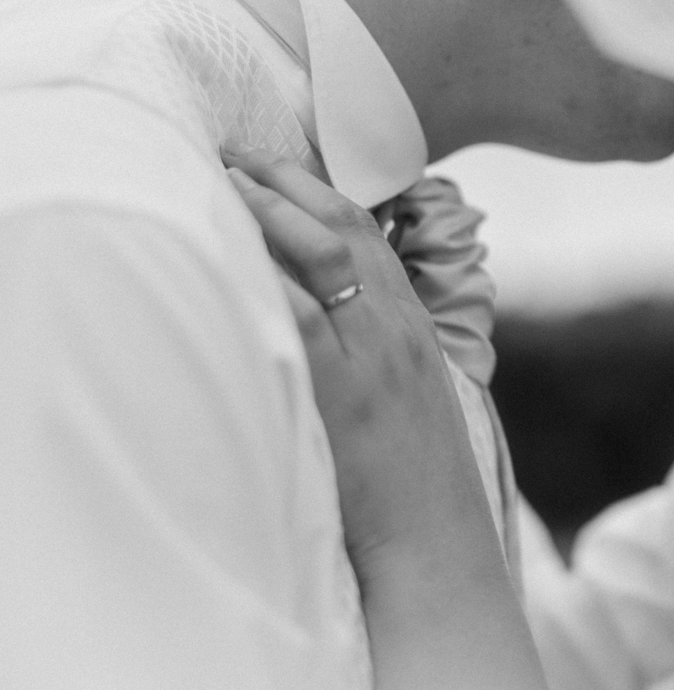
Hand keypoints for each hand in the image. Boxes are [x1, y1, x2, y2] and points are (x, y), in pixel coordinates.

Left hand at [223, 146, 552, 689]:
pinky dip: (264, 276)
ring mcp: (374, 355)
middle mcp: (397, 327)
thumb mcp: (411, 396)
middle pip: (344, 229)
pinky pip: (299, 315)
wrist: (433, 536)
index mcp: (414, 326)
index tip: (277, 165)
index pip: (370, 235)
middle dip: (287, 182)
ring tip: (223, 181)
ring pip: (322, 257)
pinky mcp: (344, 391)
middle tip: (237, 153)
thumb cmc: (416, 480)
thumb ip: (380, 349)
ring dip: (268, 212)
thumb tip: (333, 315)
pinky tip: (229, 254)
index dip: (321, 190)